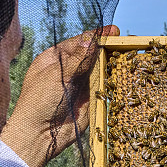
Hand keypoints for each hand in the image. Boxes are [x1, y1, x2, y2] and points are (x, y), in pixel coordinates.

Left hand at [2, 25, 118, 166]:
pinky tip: (123, 75)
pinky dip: (113, 83)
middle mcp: (68, 70)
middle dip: (107, 49)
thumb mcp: (57, 75)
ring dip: (112, 65)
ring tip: (127, 57)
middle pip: (92, 55)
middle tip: (124, 44)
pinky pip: (103, 88)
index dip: (96, 36)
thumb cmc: (40, 101)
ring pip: (99, 71)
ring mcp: (80, 85)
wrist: (39, 134)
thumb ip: (77, 59)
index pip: (79, 42)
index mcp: (55, 58)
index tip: (113, 31)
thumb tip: (93, 40)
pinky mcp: (89, 101)